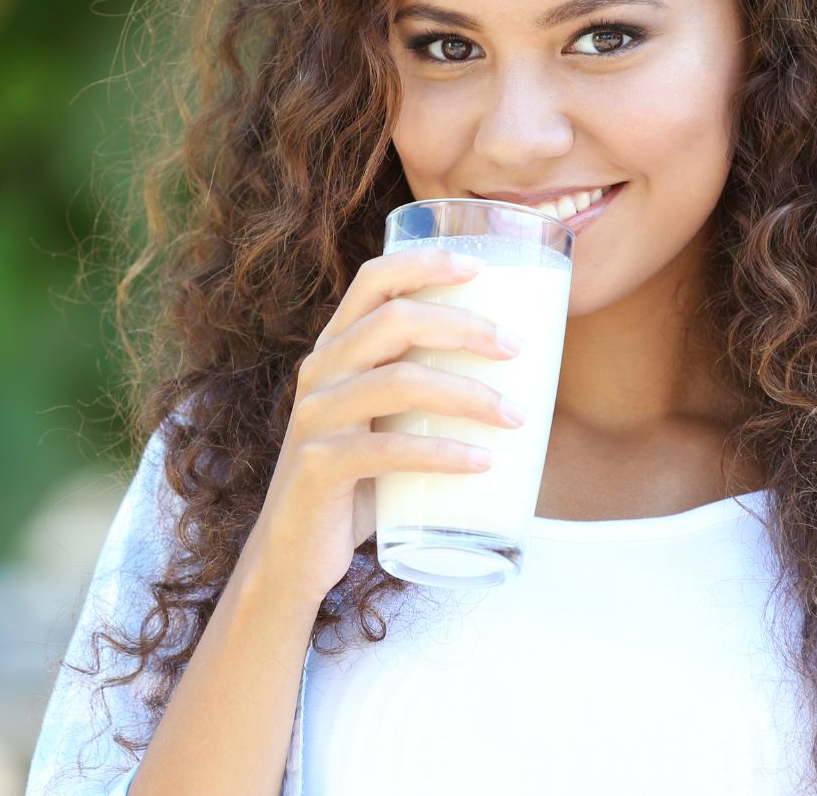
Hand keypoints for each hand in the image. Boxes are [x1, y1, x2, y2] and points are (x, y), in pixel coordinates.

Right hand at [242, 246, 526, 609]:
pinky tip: (483, 461)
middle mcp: (319, 372)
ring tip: (516, 416)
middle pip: (394, 320)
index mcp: (335, 349)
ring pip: (399, 382)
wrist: (294, 553)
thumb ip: (422, 393)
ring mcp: (315, 418)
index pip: (373, 280)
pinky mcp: (320, 466)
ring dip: (467, 394)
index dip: (425, 262)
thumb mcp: (382, 422)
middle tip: (516, 348)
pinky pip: (389, 451)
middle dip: (464, 325)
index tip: (481, 266)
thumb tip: (523, 378)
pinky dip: (443, 454)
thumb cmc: (357, 482)